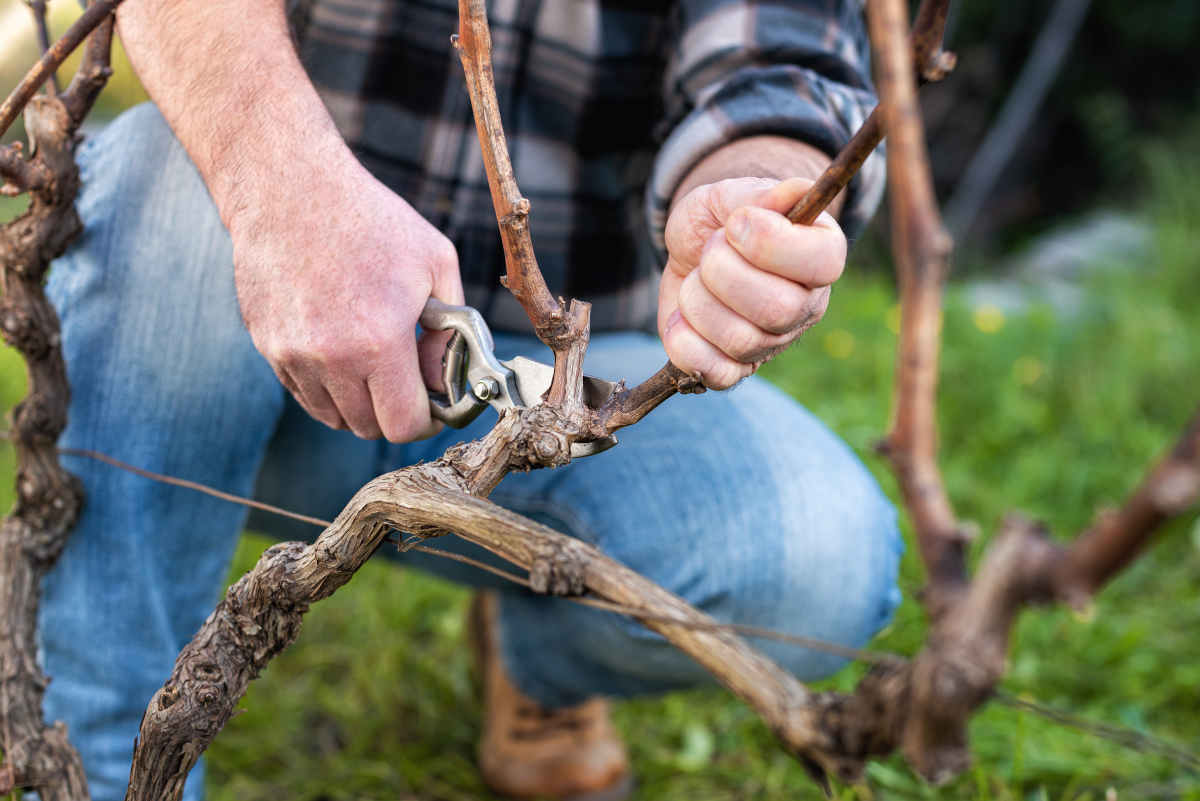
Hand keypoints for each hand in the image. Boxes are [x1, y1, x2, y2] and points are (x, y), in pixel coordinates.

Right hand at [230, 160, 463, 441]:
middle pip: (367, 427)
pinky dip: (327, 385)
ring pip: (333, 416)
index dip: (424, 421)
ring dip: (358, 402)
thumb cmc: (372, 220)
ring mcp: (291, 354)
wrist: (289, 188)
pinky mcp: (267, 346)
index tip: (431, 405)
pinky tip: (341, 348)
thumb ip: (451, 331)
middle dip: (394, 412)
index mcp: (378, 341)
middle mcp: (330, 357)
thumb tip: (447, 380)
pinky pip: (304, 393)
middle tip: (406, 381)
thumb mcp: (436, 264)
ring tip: (373, 361)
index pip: (403, 425)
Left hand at [658, 177, 845, 388]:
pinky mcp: (737, 369)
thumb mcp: (732, 195)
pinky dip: (684, 342)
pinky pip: (715, 373)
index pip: (822, 262)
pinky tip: (681, 318)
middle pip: (777, 308)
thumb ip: (758, 194)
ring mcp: (773, 342)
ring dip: (698, 301)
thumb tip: (795, 191)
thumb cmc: (720, 221)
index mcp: (821, 254)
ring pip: (740, 340)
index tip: (735, 223)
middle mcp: (806, 305)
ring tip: (695, 280)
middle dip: (722, 272)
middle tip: (709, 251)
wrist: (689, 251)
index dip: (770, 243)